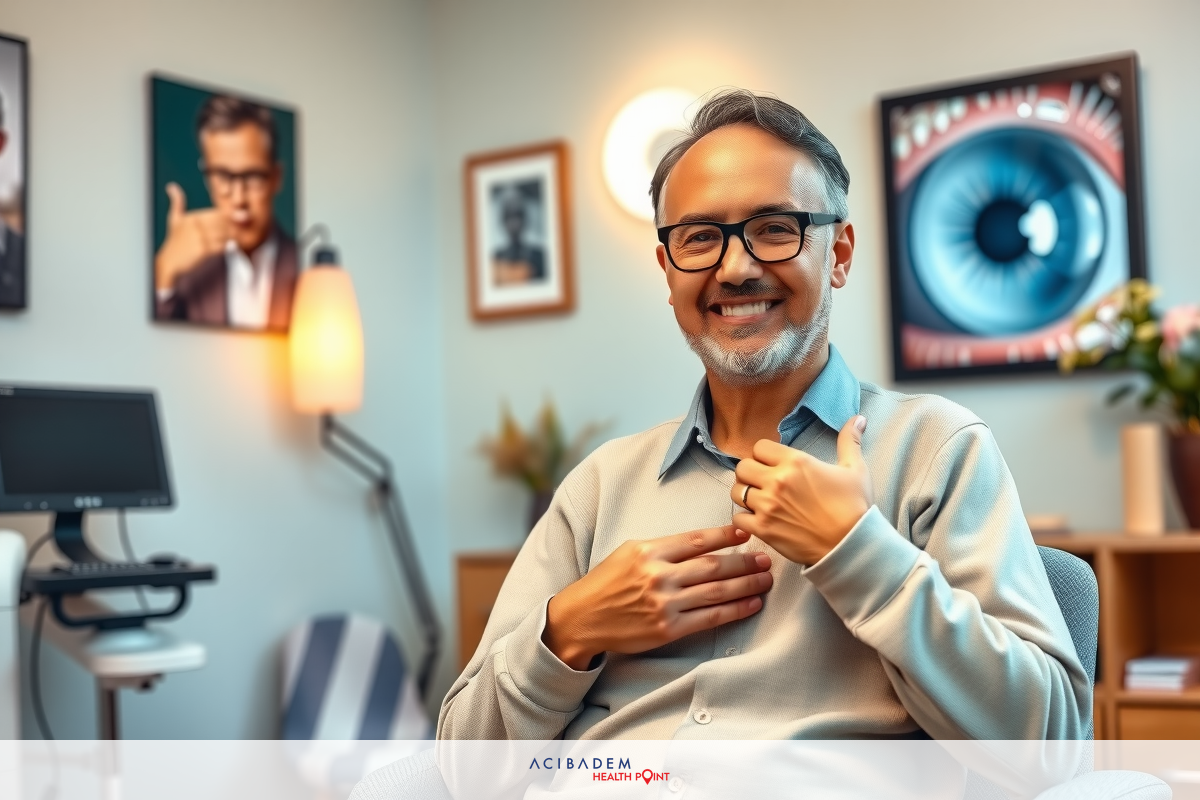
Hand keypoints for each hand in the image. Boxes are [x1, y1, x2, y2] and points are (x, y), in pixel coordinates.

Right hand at [154, 183, 230, 290]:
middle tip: (239, 234)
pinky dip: (229, 248)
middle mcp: (197, 226)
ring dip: (233, 238)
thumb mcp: (175, 220)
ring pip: (226, 235)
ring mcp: (201, 238)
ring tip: (235, 241)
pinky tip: (229, 250)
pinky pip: (223, 247)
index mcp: (194, 217)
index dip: (230, 219)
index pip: (220, 215)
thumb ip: (177, 202)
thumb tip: (172, 186)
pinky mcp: (204, 251)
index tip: (234, 225)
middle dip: (234, 229)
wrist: (170, 263)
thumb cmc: (175, 241)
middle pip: (225, 224)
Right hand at [543, 526, 771, 670]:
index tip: (746, 533)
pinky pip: (710, 618)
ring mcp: (665, 603)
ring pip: (716, 591)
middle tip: (766, 558)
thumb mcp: (630, 552)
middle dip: (744, 562)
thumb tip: (703, 543)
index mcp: (650, 551)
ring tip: (766, 579)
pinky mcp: (668, 629)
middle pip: (713, 565)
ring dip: (747, 584)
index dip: (726, 535)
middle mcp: (659, 575)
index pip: (697, 540)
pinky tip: (751, 603)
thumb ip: (663, 548)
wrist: (583, 617)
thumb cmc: (607, 582)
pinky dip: (734, 610)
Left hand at [731, 415, 872, 565]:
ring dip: (745, 494)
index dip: (764, 455)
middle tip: (763, 482)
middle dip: (751, 473)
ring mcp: (767, 506)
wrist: (852, 545)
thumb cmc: (854, 507)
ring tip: (760, 500)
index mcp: (795, 462)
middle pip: (742, 467)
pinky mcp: (763, 529)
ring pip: (736, 492)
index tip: (774, 464)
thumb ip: (849, 440)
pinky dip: (745, 519)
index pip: (759, 447)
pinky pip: (738, 518)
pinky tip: (759, 520)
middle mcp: (776, 481)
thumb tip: (858, 418)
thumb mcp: (855, 469)